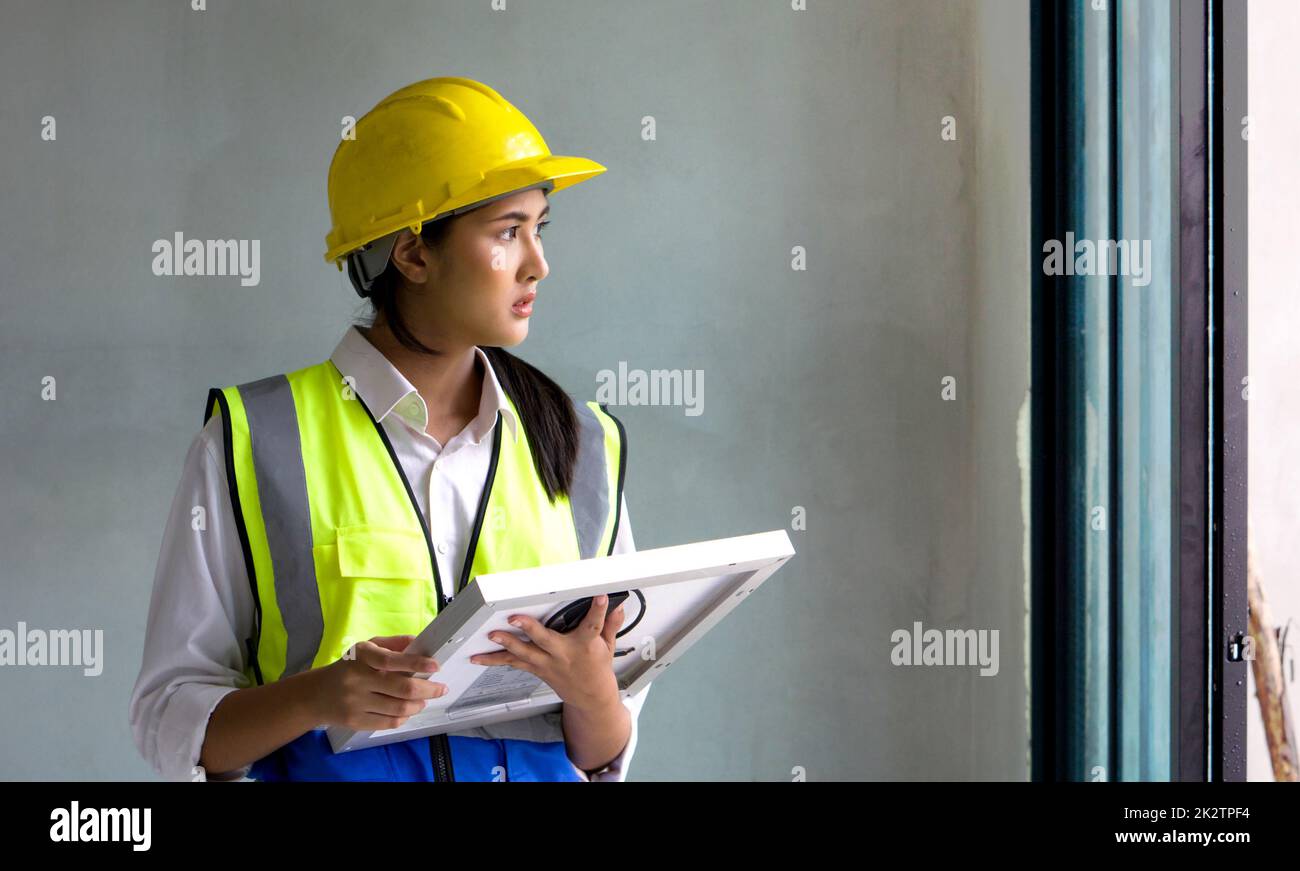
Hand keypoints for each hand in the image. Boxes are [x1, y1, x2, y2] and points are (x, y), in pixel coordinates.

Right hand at [311, 635, 447, 730]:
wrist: (316, 695)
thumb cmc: (348, 668)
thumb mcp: (366, 647)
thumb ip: (392, 644)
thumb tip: (418, 642)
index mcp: (362, 657)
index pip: (392, 661)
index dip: (416, 664)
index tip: (435, 666)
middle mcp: (358, 680)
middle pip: (401, 688)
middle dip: (428, 689)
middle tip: (440, 689)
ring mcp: (356, 703)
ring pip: (398, 708)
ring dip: (418, 704)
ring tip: (424, 699)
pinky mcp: (355, 721)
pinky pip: (389, 722)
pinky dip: (404, 717)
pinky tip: (407, 710)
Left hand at [469, 595, 623, 712]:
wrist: (591, 698)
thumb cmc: (597, 670)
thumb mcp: (608, 647)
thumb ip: (610, 625)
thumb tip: (618, 607)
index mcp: (585, 646)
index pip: (593, 625)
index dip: (599, 611)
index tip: (600, 597)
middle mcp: (564, 654)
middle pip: (545, 640)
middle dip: (529, 629)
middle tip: (515, 618)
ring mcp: (548, 663)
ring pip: (525, 653)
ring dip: (507, 644)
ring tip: (492, 635)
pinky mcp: (538, 669)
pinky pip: (515, 663)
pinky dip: (496, 660)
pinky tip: (481, 657)